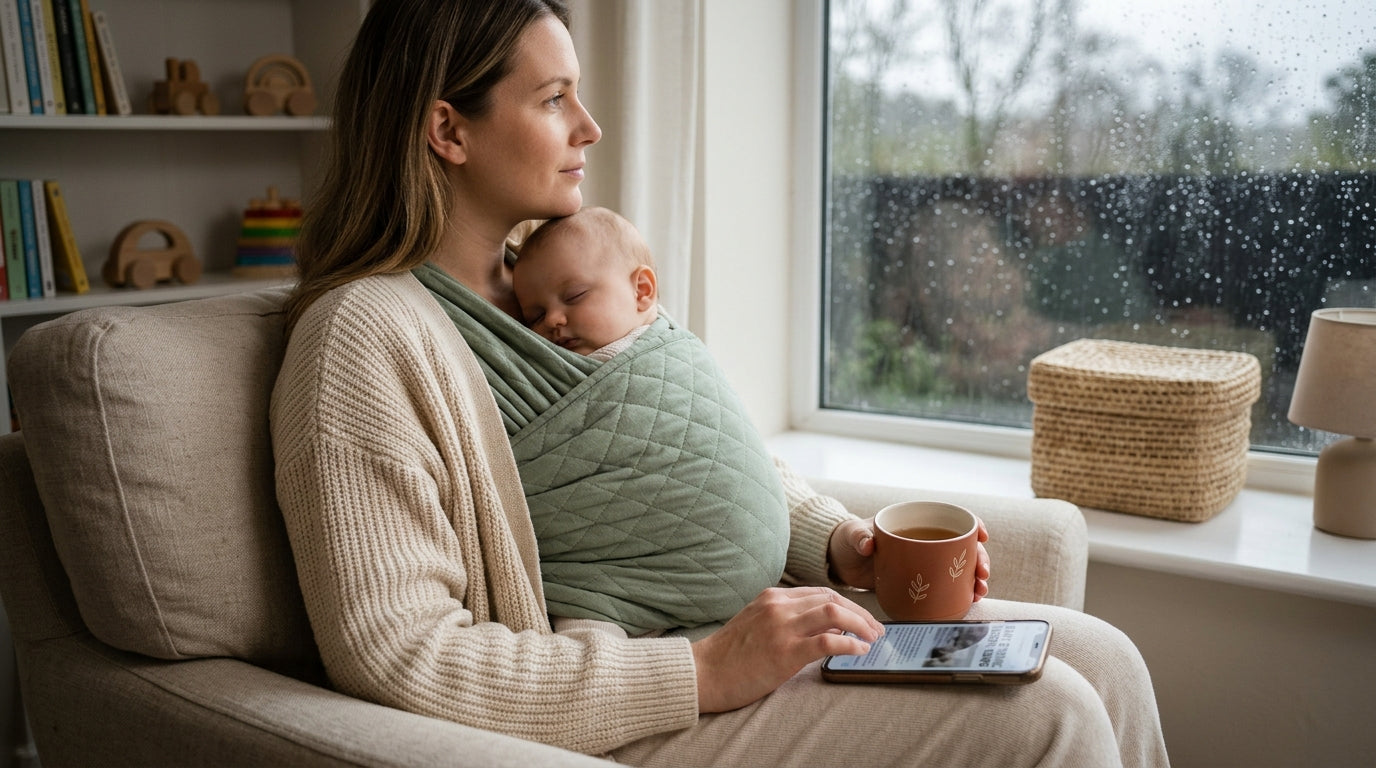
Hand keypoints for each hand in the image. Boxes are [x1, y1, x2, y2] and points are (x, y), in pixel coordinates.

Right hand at [691, 587, 882, 712]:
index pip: (821, 592)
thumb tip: (825, 626)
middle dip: (861, 613)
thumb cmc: (730, 655)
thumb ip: (787, 618)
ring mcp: (782, 627)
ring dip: (861, 625)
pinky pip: (828, 640)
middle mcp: (780, 606)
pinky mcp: (785, 651)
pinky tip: (859, 651)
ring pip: (835, 612)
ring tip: (872, 639)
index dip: (848, 604)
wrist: (704, 673)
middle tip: (876, 630)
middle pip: (833, 598)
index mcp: (773, 597)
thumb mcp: (757, 623)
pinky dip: (850, 643)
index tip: (862, 619)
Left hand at [828, 517, 992, 601]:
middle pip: (961, 547)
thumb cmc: (847, 539)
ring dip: (974, 579)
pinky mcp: (919, 582)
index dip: (971, 524)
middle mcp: (925, 540)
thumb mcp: (852, 534)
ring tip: (980, 591)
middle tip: (982, 574)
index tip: (981, 535)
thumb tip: (869, 543)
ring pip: (959, 568)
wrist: (838, 560)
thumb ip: (859, 536)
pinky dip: (960, 592)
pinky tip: (970, 601)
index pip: (951, 518)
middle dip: (978, 559)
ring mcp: (924, 562)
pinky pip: (945, 585)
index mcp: (915, 521)